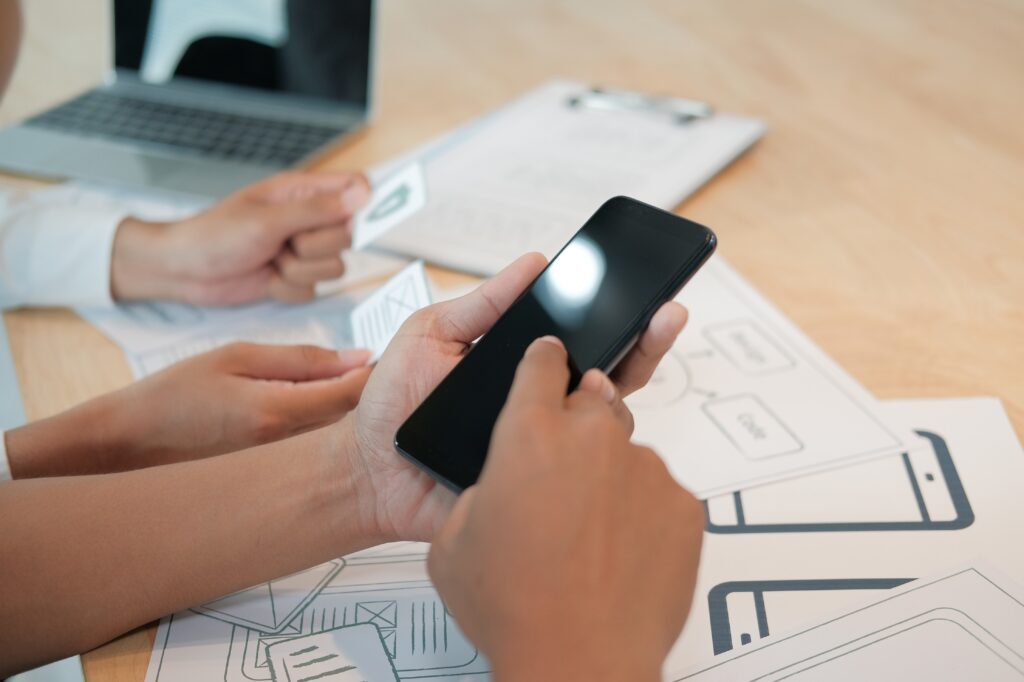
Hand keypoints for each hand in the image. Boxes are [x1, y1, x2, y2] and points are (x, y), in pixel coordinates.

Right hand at [5, 343, 371, 477]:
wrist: (130, 443)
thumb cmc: (174, 395)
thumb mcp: (236, 357)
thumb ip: (299, 358)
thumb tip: (355, 356)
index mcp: (276, 412)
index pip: (350, 395)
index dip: (375, 376)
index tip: (388, 357)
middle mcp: (284, 445)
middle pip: (350, 420)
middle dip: (368, 396)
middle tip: (379, 373)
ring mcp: (278, 464)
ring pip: (335, 435)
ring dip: (347, 412)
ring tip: (347, 388)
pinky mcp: (271, 472)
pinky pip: (313, 447)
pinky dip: (323, 427)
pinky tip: (316, 413)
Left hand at [110, 171, 370, 304]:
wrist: (184, 271)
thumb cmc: (215, 234)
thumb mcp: (268, 219)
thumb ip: (317, 209)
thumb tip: (363, 193)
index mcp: (304, 192)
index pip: (356, 188)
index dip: (365, 204)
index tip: (353, 220)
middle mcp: (309, 220)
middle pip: (349, 236)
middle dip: (316, 247)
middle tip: (284, 241)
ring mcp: (304, 250)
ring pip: (335, 268)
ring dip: (299, 270)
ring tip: (270, 259)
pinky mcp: (296, 278)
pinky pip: (314, 290)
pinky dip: (289, 289)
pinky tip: (266, 277)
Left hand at [343, 252, 688, 541]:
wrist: (366, 468)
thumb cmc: (393, 401)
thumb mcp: (432, 333)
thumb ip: (483, 303)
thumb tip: (534, 262)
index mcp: (527, 367)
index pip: (590, 341)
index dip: (625, 319)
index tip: (651, 294)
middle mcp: (545, 406)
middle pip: (615, 378)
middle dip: (648, 345)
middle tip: (665, 316)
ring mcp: (544, 448)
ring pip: (606, 427)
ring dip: (614, 398)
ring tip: (597, 379)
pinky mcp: (533, 487)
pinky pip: (575, 477)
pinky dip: (589, 455)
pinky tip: (583, 433)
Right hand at [427, 337, 704, 681]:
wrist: (580, 660)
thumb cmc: (515, 607)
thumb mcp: (452, 543)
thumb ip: (477, 493)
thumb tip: (496, 489)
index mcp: (528, 433)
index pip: (541, 363)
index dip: (542, 358)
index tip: (549, 355)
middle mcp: (591, 437)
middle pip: (591, 399)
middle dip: (575, 423)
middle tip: (560, 473)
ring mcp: (644, 468)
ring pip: (627, 451)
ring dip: (609, 474)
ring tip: (588, 531)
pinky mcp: (682, 503)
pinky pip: (659, 492)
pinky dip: (642, 511)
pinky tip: (618, 551)